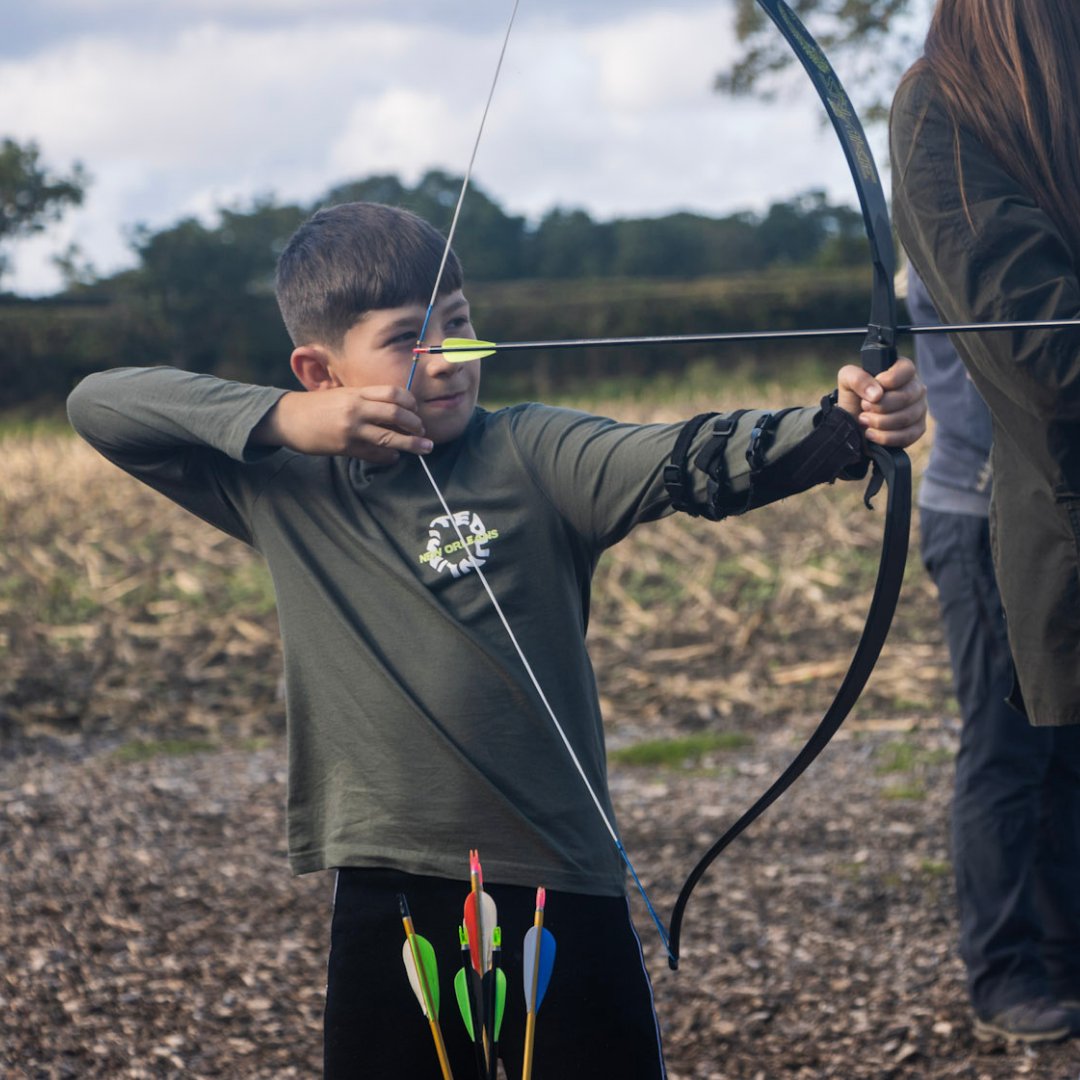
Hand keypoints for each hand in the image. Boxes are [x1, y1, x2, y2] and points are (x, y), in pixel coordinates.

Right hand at [251, 386, 433, 463]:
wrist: (287, 418)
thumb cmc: (316, 407)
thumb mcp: (342, 396)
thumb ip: (366, 401)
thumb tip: (393, 412)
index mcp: (356, 393)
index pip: (393, 393)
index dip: (410, 403)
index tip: (416, 411)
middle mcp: (356, 409)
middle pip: (396, 414)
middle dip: (415, 424)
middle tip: (424, 432)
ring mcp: (351, 429)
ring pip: (389, 437)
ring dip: (410, 444)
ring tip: (424, 448)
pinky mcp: (344, 447)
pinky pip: (373, 454)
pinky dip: (388, 457)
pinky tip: (394, 457)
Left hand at [836, 357, 926, 447]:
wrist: (852, 422)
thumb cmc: (853, 397)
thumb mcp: (847, 380)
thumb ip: (857, 378)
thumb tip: (877, 394)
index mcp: (902, 370)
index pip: (906, 370)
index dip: (888, 381)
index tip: (872, 391)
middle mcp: (915, 387)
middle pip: (906, 397)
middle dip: (879, 406)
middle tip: (864, 407)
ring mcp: (919, 409)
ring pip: (906, 417)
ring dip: (879, 422)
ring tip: (864, 420)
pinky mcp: (918, 429)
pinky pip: (908, 435)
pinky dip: (885, 437)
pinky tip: (871, 433)